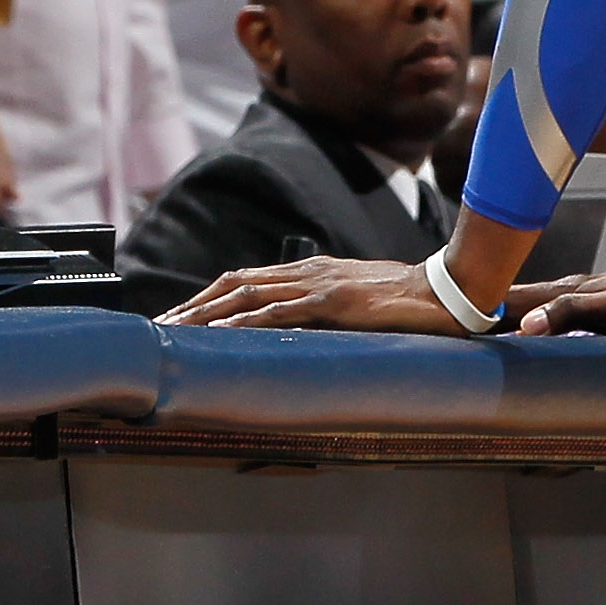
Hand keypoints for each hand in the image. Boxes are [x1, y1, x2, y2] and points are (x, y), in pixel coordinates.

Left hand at [160, 254, 494, 332]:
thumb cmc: (406, 303)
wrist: (446, 291)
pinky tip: (223, 333)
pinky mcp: (335, 301)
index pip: (244, 280)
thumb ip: (325, 312)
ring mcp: (319, 284)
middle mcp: (306, 271)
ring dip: (207, 314)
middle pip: (234, 284)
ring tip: (175, 332)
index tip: (178, 318)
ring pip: (248, 295)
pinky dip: (247, 321)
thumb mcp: (356, 304)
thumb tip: (296, 333)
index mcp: (309, 271)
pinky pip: (282, 311)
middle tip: (159, 328)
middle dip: (193, 306)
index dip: (207, 298)